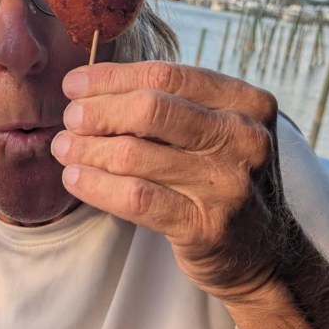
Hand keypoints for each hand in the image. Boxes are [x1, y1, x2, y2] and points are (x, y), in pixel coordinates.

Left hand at [50, 61, 286, 302]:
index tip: (75, 84)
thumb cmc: (222, 179)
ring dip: (88, 149)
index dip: (111, 78)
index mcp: (246, 102)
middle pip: (149, 109)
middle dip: (97, 112)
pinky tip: (76, 178)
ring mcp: (228, 184)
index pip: (166, 75)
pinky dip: (97, 185)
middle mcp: (244, 138)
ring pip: (134, 154)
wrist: (263, 253)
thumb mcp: (216, 131)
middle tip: (71, 120)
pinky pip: (135, 197)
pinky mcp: (206, 226)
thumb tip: (89, 90)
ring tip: (65, 148)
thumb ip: (169, 106)